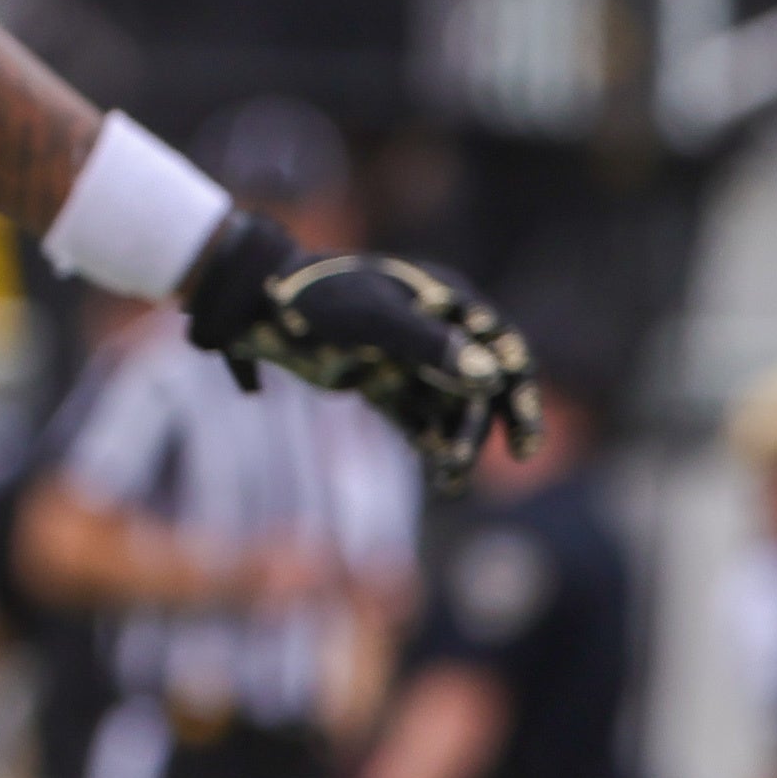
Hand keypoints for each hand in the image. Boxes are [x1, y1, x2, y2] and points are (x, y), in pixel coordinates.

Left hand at [179, 214, 541, 482]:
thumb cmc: (316, 301)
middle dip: (492, 420)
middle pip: (484, 381)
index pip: (502, 343)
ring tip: (451, 476)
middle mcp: (434, 328)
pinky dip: (431, 445)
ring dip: (459, 440)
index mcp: (445, 298)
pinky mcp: (382, 382)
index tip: (524, 428)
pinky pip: (418, 420)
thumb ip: (429, 344)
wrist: (253, 308)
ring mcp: (408, 357)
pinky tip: (441, 479)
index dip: (521, 384)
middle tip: (512, 454)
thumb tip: (492, 376)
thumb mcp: (373, 318)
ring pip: (451, 407)